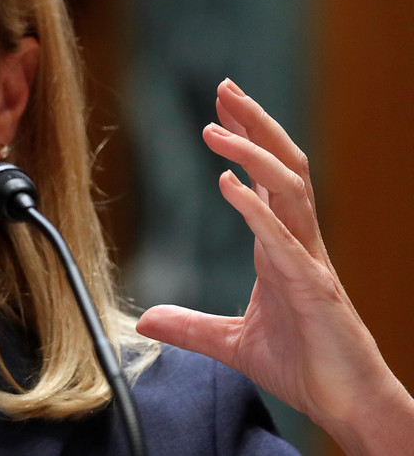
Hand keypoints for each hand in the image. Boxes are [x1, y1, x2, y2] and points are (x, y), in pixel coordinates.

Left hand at [136, 78, 413, 454]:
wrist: (348, 405)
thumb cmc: (305, 368)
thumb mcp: (232, 344)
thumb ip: (192, 327)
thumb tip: (147, 321)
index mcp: (283, 249)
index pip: (268, 180)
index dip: (248, 141)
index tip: (220, 109)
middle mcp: (300, 245)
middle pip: (283, 168)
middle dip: (255, 125)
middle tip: (224, 88)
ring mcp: (311, 263)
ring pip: (290, 190)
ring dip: (252, 154)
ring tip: (214, 128)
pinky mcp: (313, 290)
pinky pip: (284, 240)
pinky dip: (256, 209)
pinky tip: (228, 184)